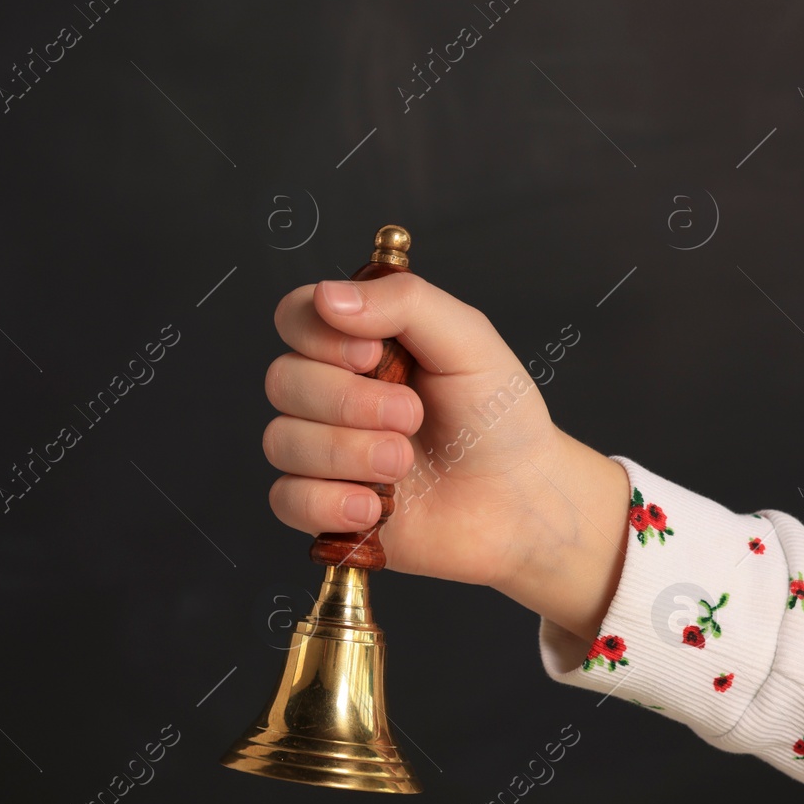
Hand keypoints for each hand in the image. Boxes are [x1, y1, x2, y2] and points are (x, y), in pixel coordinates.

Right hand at [262, 273, 630, 641]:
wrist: (522, 501)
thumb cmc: (499, 419)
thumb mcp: (468, 340)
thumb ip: (403, 303)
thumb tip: (328, 296)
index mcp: (358, 344)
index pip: (295, 317)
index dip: (320, 335)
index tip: (372, 353)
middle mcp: (331, 394)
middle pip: (282, 380)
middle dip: (348, 402)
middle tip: (412, 416)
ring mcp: (323, 452)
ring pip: (281, 441)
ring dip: (346, 454)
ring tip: (402, 465)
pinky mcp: (323, 507)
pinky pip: (286, 499)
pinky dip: (327, 503)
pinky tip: (373, 507)